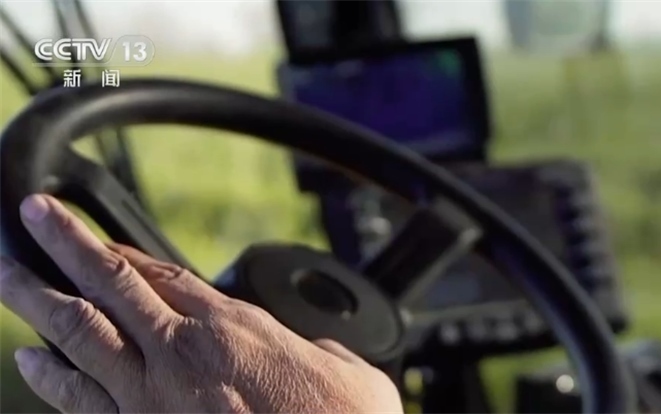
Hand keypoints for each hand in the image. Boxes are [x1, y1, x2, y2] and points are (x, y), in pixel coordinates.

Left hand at [0, 194, 403, 412]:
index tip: (90, 230)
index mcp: (234, 326)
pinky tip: (28, 359)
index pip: (160, 272)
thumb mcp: (352, 371)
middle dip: (62, 244)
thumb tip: (321, 350)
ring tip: (5, 270)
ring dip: (34, 298)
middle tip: (30, 214)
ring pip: (79, 332)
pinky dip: (49, 378)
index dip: (117, 248)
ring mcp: (154, 395)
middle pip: (108, 284)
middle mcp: (184, 351)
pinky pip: (80, 400)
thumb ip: (324, 350)